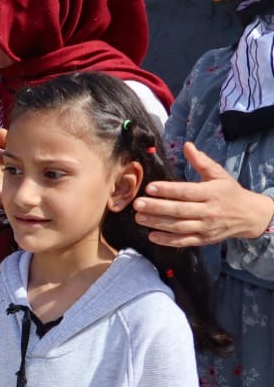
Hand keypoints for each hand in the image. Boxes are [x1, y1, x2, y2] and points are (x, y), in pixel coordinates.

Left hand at [134, 142, 273, 246]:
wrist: (249, 215)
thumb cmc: (229, 192)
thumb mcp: (219, 174)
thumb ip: (201, 161)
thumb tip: (187, 145)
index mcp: (212, 192)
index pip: (187, 191)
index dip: (168, 190)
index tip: (149, 187)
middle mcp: (209, 211)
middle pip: (180, 210)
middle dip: (157, 207)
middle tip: (137, 204)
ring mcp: (206, 227)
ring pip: (179, 226)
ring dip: (158, 223)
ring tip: (139, 218)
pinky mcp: (203, 239)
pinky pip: (184, 241)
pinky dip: (168, 240)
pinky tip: (152, 236)